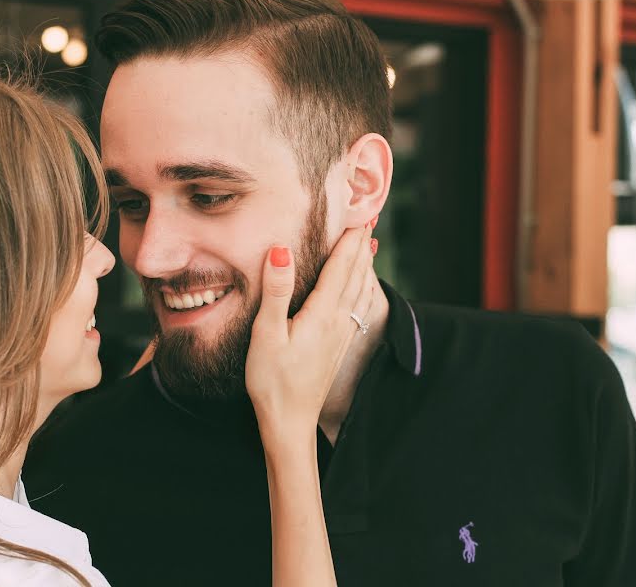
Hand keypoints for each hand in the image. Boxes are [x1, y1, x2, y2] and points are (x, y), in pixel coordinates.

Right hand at [245, 224, 374, 445]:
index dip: (349, 238)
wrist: (290, 422)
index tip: (357, 212)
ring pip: (360, 289)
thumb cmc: (272, 381)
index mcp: (321, 313)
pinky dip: (362, 287)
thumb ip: (276, 291)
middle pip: (355, 274)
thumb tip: (281, 250)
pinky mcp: (338, 345)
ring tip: (369, 243)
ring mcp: (341, 334)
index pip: (341, 266)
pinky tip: (363, 287)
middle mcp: (338, 320)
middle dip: (361, 245)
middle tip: (367, 217)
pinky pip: (357, 306)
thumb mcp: (266, 334)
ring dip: (364, 264)